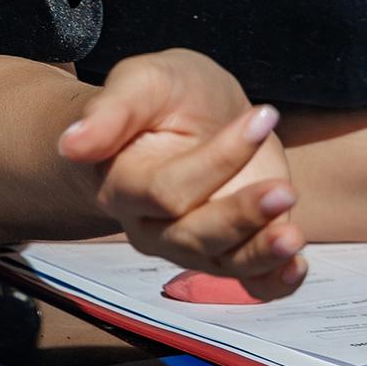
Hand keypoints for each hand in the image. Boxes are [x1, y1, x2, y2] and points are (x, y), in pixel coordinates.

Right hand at [58, 49, 306, 300]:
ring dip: (261, 255)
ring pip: (224, 263)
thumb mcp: (142, 81)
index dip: (216, 160)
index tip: (261, 116)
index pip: (168, 189)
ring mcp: (194, 243)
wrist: (180, 116)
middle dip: (241, 215)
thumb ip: (111, 111)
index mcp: (126, 185)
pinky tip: (295, 268)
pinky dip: (273, 284)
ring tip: (292, 237)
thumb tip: (71, 145)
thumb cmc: (158, 98)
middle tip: (285, 190)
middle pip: (195, 235)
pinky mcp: (232, 249)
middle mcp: (156, 226)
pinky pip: (248, 284)